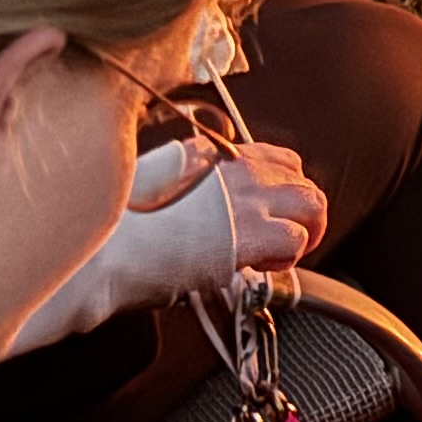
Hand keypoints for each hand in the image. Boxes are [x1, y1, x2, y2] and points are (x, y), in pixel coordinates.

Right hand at [115, 135, 327, 302]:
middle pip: (301, 181)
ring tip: (280, 256)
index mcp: (212, 153)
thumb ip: (184, 185)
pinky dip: (287, 258)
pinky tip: (261, 267)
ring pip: (312, 206)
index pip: (277, 159)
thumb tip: (194, 204)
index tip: (271, 212)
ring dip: (304, 233)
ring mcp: (248, 198)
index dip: (282, 189)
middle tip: (285, 239)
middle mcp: (237, 167)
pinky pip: (295, 241)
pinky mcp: (253, 233)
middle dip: (301, 213)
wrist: (109, 246)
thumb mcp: (151, 184)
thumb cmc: (118, 224)